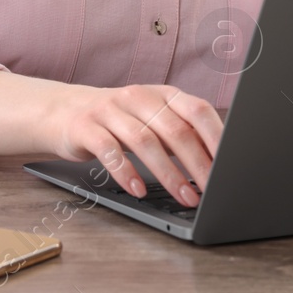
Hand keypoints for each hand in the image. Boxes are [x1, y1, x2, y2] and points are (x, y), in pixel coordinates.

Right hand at [45, 83, 221, 207]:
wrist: (62, 110)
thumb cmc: (118, 122)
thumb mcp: (152, 121)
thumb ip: (181, 136)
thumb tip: (217, 166)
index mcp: (162, 94)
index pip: (198, 110)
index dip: (217, 138)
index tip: (231, 167)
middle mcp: (139, 97)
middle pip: (175, 130)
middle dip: (198, 164)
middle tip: (212, 191)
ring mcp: (110, 109)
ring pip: (145, 141)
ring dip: (168, 174)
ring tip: (184, 198)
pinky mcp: (86, 126)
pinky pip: (109, 150)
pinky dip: (126, 172)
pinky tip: (138, 191)